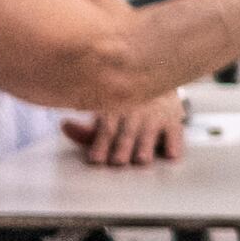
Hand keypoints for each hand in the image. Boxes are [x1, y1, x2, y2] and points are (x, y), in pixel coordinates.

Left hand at [63, 96, 185, 167]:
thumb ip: (86, 129)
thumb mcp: (105, 114)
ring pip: (150, 133)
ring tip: (142, 159)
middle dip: (123, 147)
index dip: (101, 144)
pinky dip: (174, 144)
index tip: (96, 159)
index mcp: (115, 108)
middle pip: (128, 133)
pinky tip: (172, 155)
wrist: (158, 79)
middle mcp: (136, 111)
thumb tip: (64, 126)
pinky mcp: (174, 121)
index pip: (107, 128)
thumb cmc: (125, 106)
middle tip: (118, 161)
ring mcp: (156, 116)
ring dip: (146, 146)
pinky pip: (176, 133)